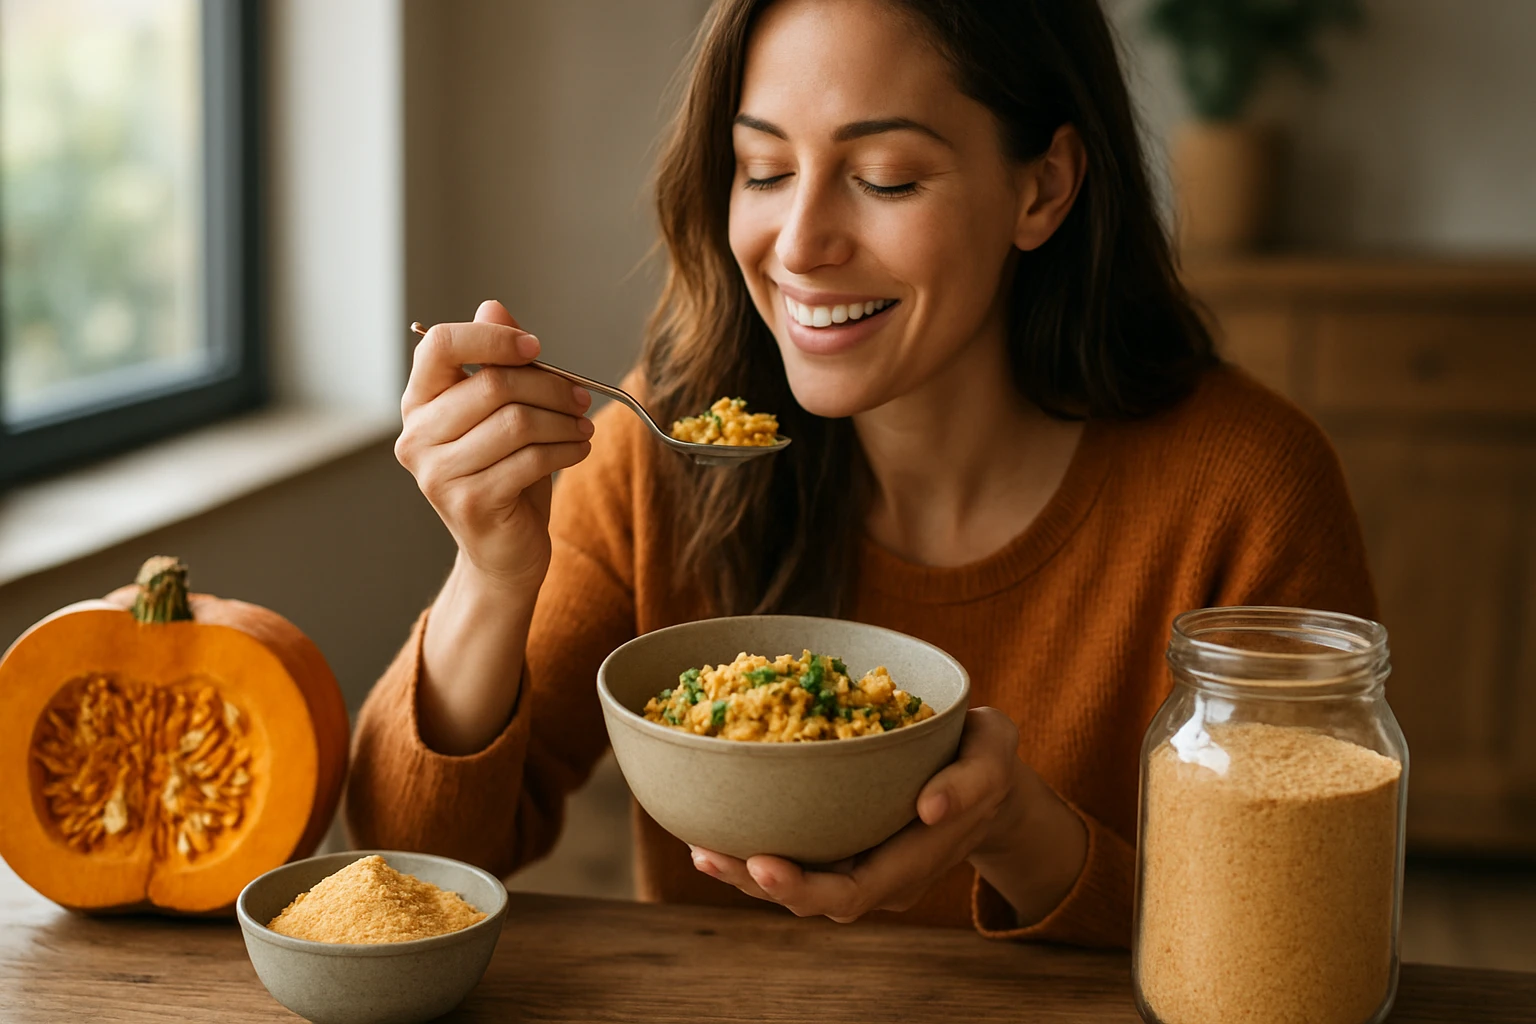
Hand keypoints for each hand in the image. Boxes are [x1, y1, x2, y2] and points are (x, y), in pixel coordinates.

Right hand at [396, 299, 594, 594]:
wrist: (503, 552)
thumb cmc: (505, 475)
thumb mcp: (502, 412)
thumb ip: (497, 363)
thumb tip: (493, 306)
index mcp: (419, 404)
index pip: (438, 345)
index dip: (491, 339)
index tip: (534, 347)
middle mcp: (416, 437)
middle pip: (492, 385)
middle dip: (550, 386)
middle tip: (581, 395)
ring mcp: (437, 474)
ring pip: (516, 422)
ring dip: (563, 420)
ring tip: (583, 426)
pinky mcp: (470, 503)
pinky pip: (530, 459)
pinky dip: (566, 450)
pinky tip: (578, 449)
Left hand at [689, 708, 1087, 925]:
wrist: (982, 772)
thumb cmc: (985, 758)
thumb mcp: (994, 755)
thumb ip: (971, 781)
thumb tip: (930, 807)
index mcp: (913, 862)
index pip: (853, 893)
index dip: (805, 888)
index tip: (763, 863)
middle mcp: (877, 874)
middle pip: (810, 899)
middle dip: (754, 883)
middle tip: (707, 853)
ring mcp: (855, 860)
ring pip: (793, 882)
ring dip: (741, 871)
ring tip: (698, 845)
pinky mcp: (838, 840)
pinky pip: (793, 852)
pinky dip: (752, 844)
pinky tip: (713, 823)